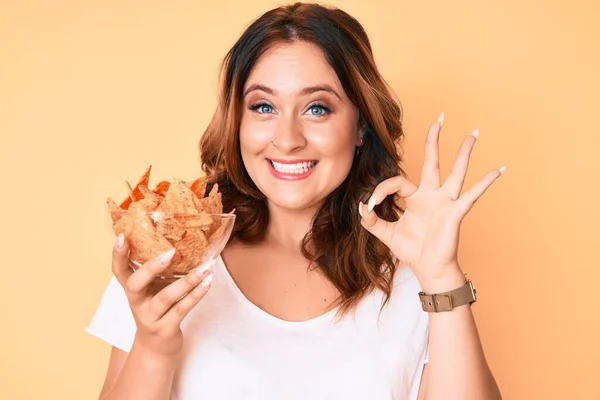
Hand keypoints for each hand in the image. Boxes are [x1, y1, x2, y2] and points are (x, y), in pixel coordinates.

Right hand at [112, 233, 214, 357]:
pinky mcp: (165, 329)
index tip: (121, 236)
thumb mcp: (152, 288)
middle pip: (135, 284)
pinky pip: (182, 309)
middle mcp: (137, 302)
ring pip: (165, 297)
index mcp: (131, 289)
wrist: (156, 347)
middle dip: (151, 268)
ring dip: (187, 281)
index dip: (117, 254)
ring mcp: (149, 317)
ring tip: (206, 267)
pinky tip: (207, 283)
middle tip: (171, 252)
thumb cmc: (157, 308)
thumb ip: (158, 269)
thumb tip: (180, 238)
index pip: (118, 270)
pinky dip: (196, 295)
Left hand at [359, 114, 504, 286]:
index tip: (370, 206)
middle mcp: (431, 195)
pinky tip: (499, 169)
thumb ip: (372, 221)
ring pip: (456, 171)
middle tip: (440, 118)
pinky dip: (486, 182)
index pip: (396, 182)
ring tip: (474, 133)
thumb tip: (361, 208)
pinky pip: (472, 195)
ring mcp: (445, 202)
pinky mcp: (455, 212)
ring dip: (464, 152)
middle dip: (434, 140)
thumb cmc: (411, 250)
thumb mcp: (386, 234)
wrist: (428, 269)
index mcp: (414, 198)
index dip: (380, 190)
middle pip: (432, 162)